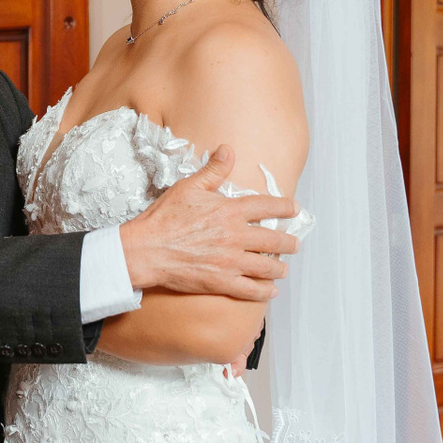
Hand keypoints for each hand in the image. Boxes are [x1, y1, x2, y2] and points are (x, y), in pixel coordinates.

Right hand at [117, 145, 299, 300]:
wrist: (147, 249)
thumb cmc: (164, 218)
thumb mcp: (188, 188)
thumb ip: (213, 171)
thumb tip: (228, 150)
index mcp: (229, 211)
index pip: (266, 207)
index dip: (284, 207)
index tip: (295, 209)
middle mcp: (235, 236)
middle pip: (273, 240)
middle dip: (289, 243)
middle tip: (295, 245)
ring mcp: (230, 261)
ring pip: (266, 267)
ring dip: (279, 268)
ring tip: (283, 269)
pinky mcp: (221, 281)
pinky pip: (250, 290)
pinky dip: (264, 292)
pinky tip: (270, 291)